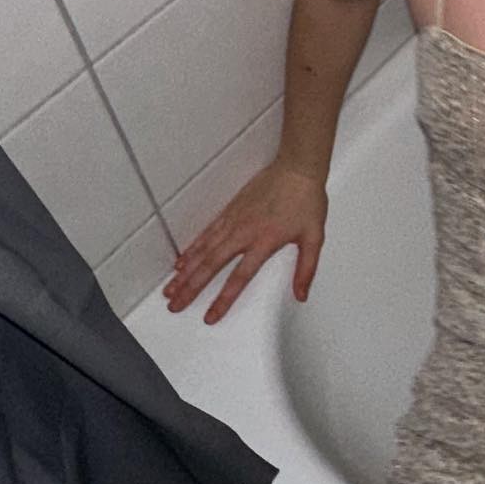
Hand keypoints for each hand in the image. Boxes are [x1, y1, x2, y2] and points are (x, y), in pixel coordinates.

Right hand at [163, 161, 327, 323]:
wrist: (297, 168)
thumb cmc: (306, 199)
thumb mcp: (314, 237)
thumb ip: (306, 269)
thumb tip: (302, 294)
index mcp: (264, 242)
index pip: (239, 277)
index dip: (223, 299)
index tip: (210, 315)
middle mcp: (243, 233)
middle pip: (210, 266)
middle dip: (190, 288)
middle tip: (175, 305)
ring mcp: (233, 221)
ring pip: (203, 251)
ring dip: (184, 272)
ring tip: (170, 288)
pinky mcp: (229, 211)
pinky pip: (205, 234)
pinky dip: (191, 249)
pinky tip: (181, 262)